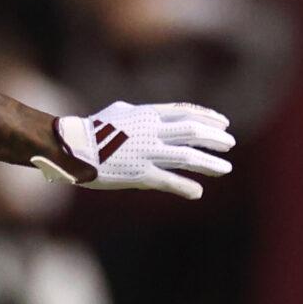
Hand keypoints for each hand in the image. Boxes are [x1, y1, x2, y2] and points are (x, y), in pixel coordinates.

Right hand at [33, 101, 234, 199]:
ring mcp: (147, 152)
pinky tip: (198, 191)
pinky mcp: (139, 174)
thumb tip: (149, 112)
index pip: (185, 112)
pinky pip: (169, 180)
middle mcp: (150, 131)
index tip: (223, 123)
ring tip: (225, 168)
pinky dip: (185, 186)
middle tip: (230, 143)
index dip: (207, 118)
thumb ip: (139, 112)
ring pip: (187, 156)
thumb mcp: (119, 111)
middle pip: (192, 131)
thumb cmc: (92, 130)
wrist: (72, 148)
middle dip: (214, 138)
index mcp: (146, 114)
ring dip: (209, 163)